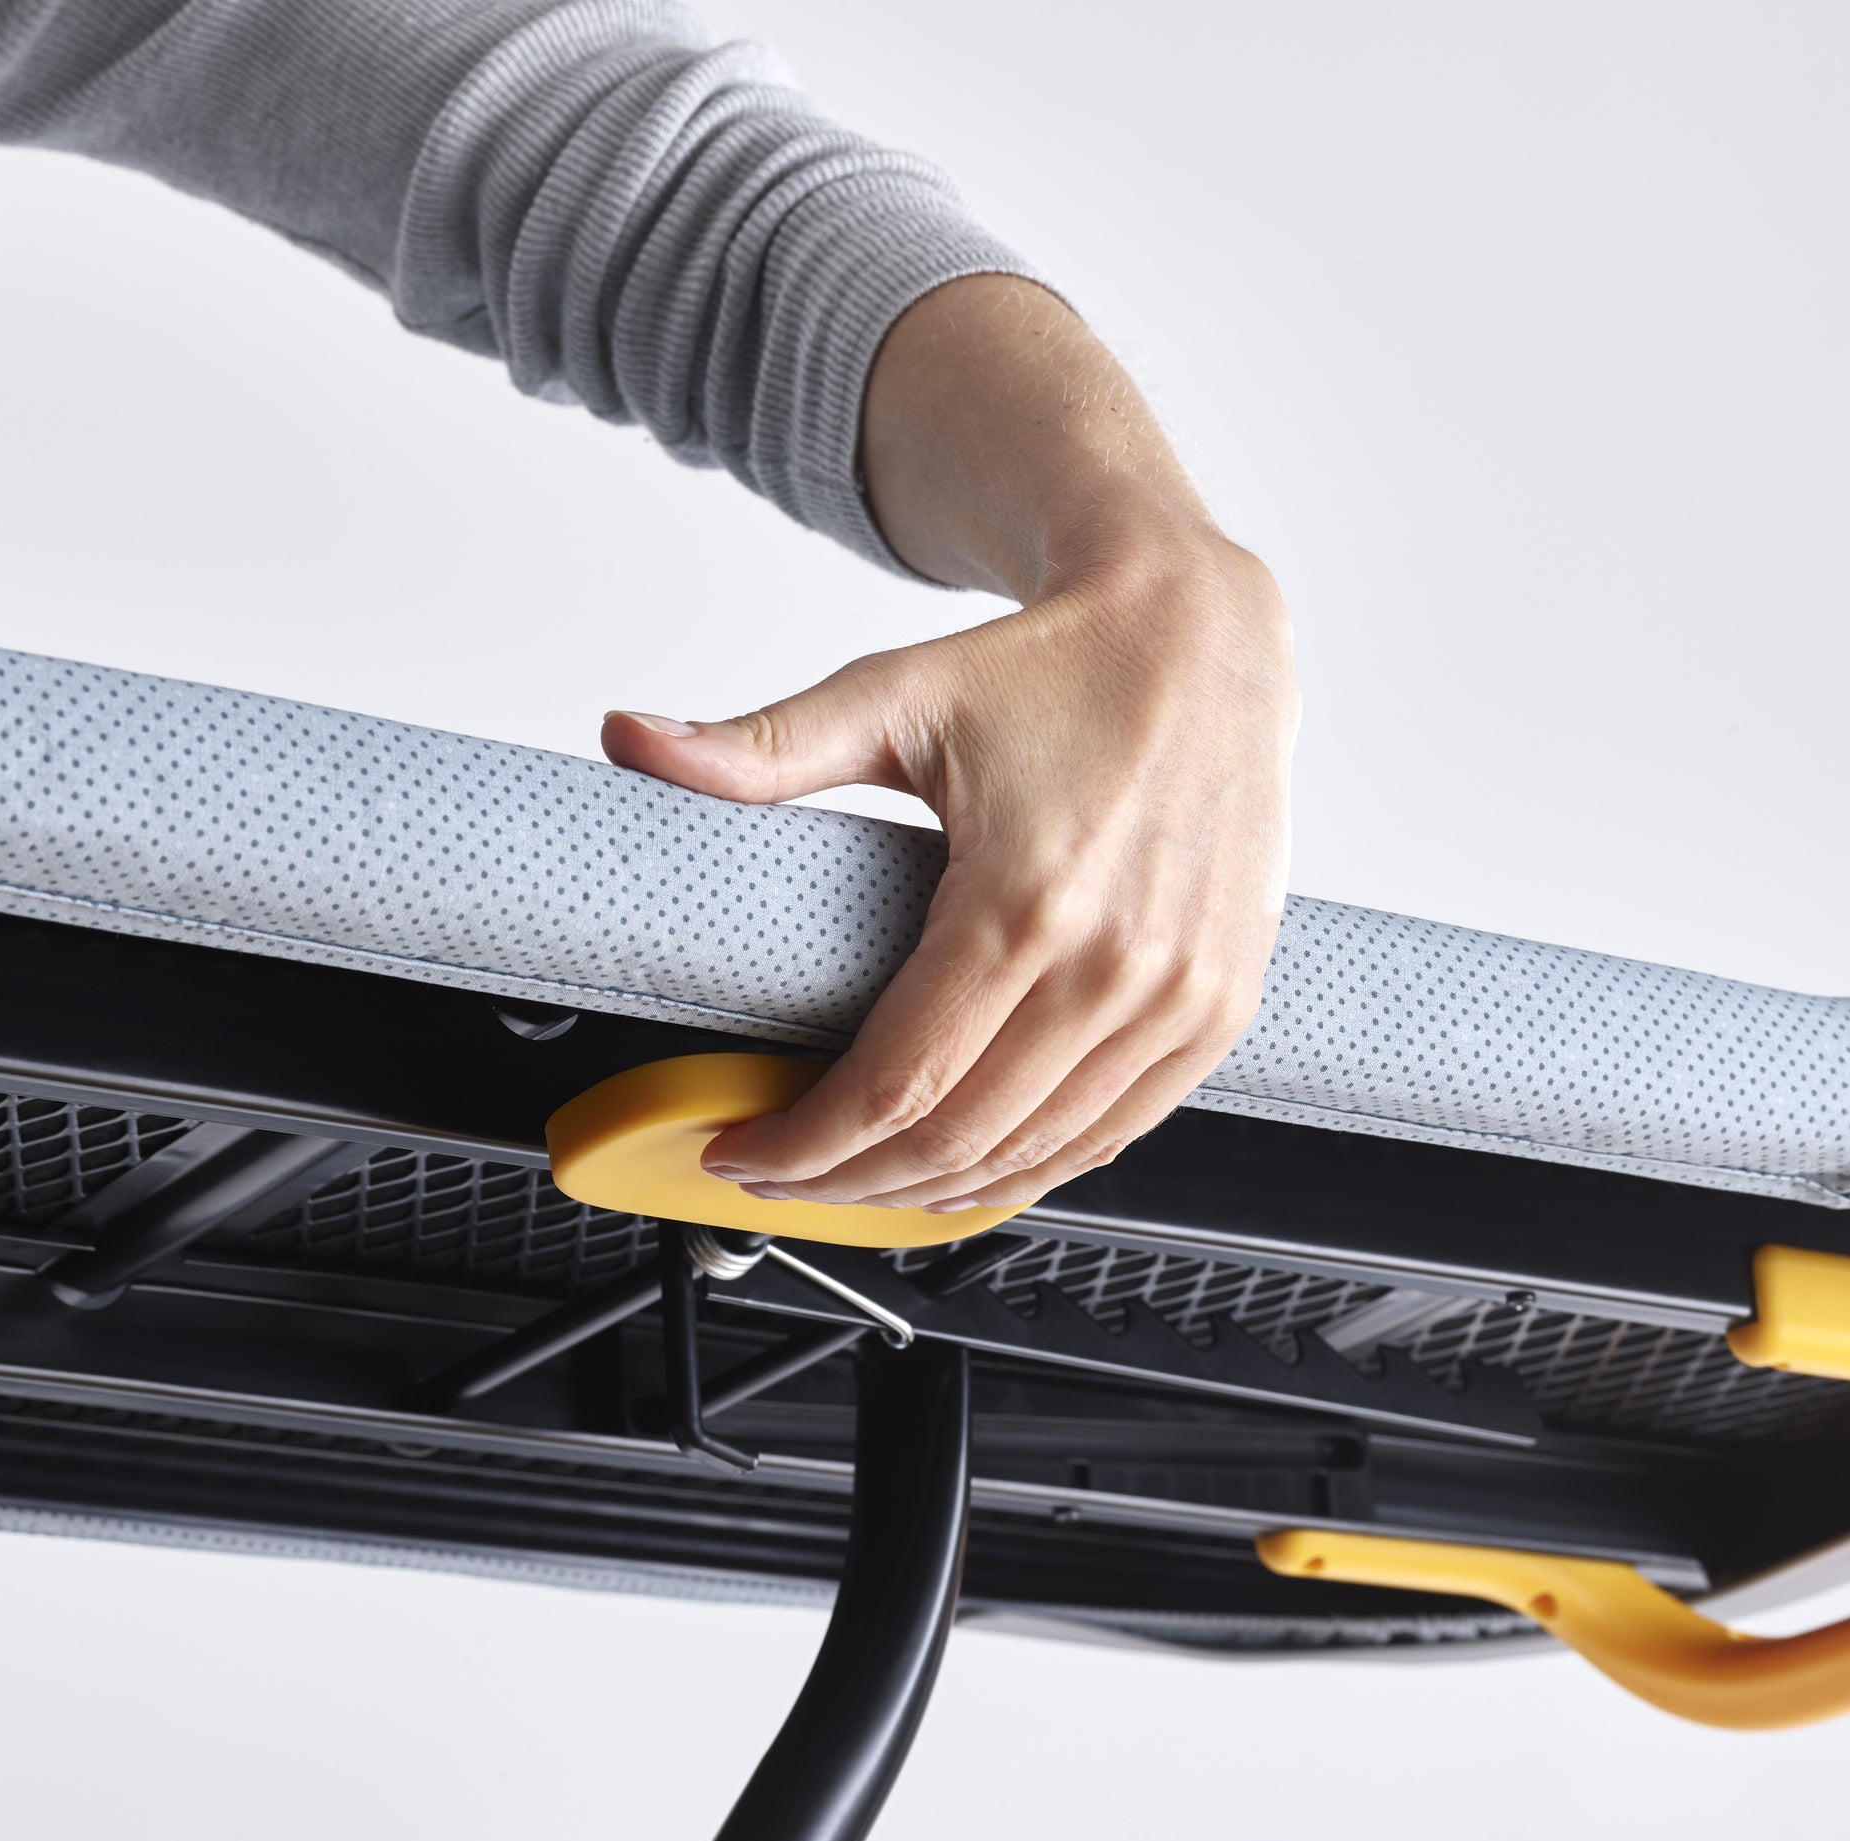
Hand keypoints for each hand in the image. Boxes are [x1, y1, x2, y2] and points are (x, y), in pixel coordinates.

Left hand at [602, 276, 1297, 1211]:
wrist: (1202, 638)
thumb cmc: (1059, 668)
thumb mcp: (897, 695)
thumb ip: (762, 744)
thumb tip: (632, 739)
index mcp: (1025, 899)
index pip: (895, 1084)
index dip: (803, 1144)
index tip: (740, 1151)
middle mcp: (1115, 964)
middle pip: (956, 1140)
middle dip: (846, 1181)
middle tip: (780, 1176)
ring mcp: (1177, 998)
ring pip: (1034, 1154)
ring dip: (932, 1192)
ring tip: (854, 1182)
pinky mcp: (1216, 1009)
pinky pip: (1114, 1133)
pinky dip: (1032, 1168)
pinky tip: (969, 1171)